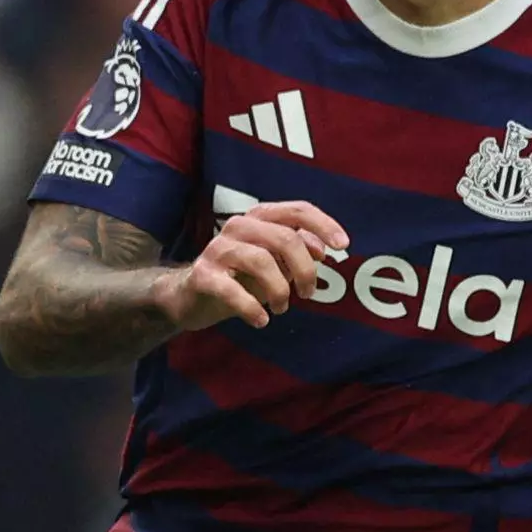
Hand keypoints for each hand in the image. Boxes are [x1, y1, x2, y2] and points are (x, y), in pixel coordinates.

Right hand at [154, 201, 348, 332]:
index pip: (297, 210)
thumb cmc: (237, 277)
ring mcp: (217, 249)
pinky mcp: (202, 275)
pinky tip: (261, 320)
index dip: (324, 225)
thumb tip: (322, 249)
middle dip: (305, 269)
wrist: (188, 296)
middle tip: (309, 293)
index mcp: (258, 218)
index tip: (344, 247)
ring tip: (282, 307)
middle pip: (285, 238)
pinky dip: (251, 308)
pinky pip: (232, 290)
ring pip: (261, 261)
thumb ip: (297, 252)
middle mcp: (237, 226)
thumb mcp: (274, 263)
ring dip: (279, 290)